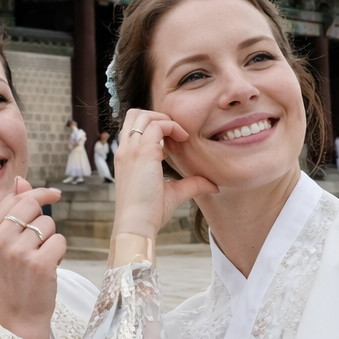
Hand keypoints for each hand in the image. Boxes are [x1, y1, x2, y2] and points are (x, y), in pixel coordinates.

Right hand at [0, 177, 65, 338]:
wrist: (17, 316)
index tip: (53, 194)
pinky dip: (59, 253)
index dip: (37, 192)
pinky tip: (48, 267)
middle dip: (44, 216)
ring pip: (48, 223)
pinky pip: (60, 241)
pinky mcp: (39, 263)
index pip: (15, 198)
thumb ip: (11, 212)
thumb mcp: (2, 244)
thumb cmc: (12, 278)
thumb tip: (22, 181)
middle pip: (32, 204)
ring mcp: (18, 251)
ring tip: (39, 258)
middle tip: (42, 238)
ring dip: (51, 239)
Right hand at [111, 109, 217, 241]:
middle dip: (157, 116)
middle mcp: (125, 150)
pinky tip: (184, 139)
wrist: (137, 224)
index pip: (134, 128)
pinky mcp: (144, 152)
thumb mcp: (172, 193)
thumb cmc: (149, 212)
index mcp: (126, 157)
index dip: (154, 128)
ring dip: (165, 120)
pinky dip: (173, 127)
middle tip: (176, 133)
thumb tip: (213, 186)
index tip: (172, 144)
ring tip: (181, 135)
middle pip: (135, 114)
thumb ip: (191, 185)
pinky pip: (158, 125)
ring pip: (144, 115)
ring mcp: (132, 149)